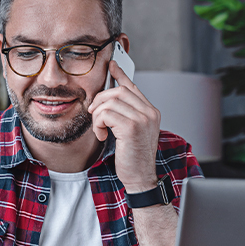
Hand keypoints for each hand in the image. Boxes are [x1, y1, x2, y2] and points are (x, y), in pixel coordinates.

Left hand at [88, 60, 160, 191]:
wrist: (140, 178)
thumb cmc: (133, 158)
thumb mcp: (129, 133)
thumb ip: (123, 115)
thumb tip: (106, 101)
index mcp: (150, 112)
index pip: (132, 87)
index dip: (120, 76)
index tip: (111, 66)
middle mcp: (149, 112)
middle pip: (117, 91)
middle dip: (99, 101)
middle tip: (94, 114)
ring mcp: (143, 119)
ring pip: (109, 102)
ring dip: (97, 116)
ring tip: (101, 130)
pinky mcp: (132, 127)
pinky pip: (106, 114)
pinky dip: (98, 124)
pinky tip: (103, 136)